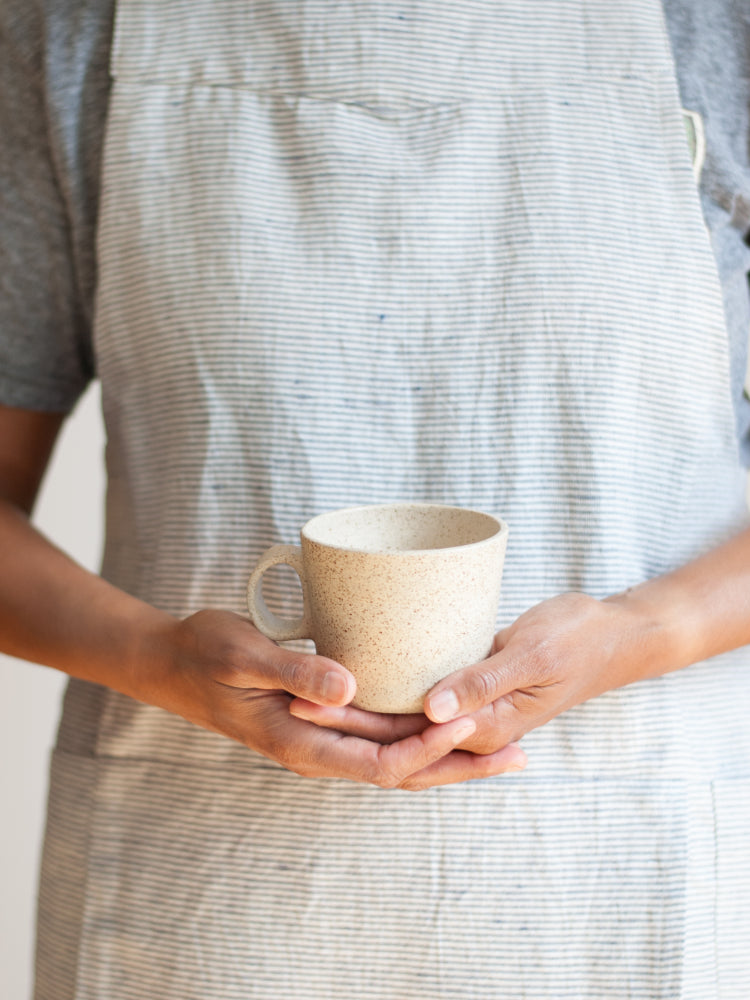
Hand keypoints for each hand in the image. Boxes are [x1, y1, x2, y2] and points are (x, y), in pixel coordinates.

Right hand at [140, 610, 526, 789]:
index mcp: (301, 743)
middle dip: (461, 767)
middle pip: (403, 773)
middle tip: (519, 753)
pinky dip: (423, 734)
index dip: (428, 750)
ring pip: (399, 759)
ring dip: (450, 755)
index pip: (380, 765)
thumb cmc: (205, 655)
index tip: (468, 724)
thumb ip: (295, 670)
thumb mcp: (244, 656)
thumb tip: (349, 688)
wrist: (175, 664)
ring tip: (504, 745)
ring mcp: (326, 739)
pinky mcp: (329, 720)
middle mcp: (320, 750)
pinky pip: (384, 737)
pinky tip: (450, 718)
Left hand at [291, 591, 657, 759]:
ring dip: (361, 711)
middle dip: (342, 720)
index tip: (307, 700)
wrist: (613, 635)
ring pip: (404, 722)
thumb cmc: (579, 640)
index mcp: (483, 729)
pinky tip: (363, 679)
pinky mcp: (470, 690)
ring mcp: (471, 712)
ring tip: (311, 693)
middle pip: (394, 735)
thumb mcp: (532, 654)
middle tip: (292, 697)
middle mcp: (472, 729)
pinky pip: (422, 702)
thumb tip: (432, 710)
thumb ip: (482, 682)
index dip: (352, 723)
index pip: (404, 738)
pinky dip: (390, 696)